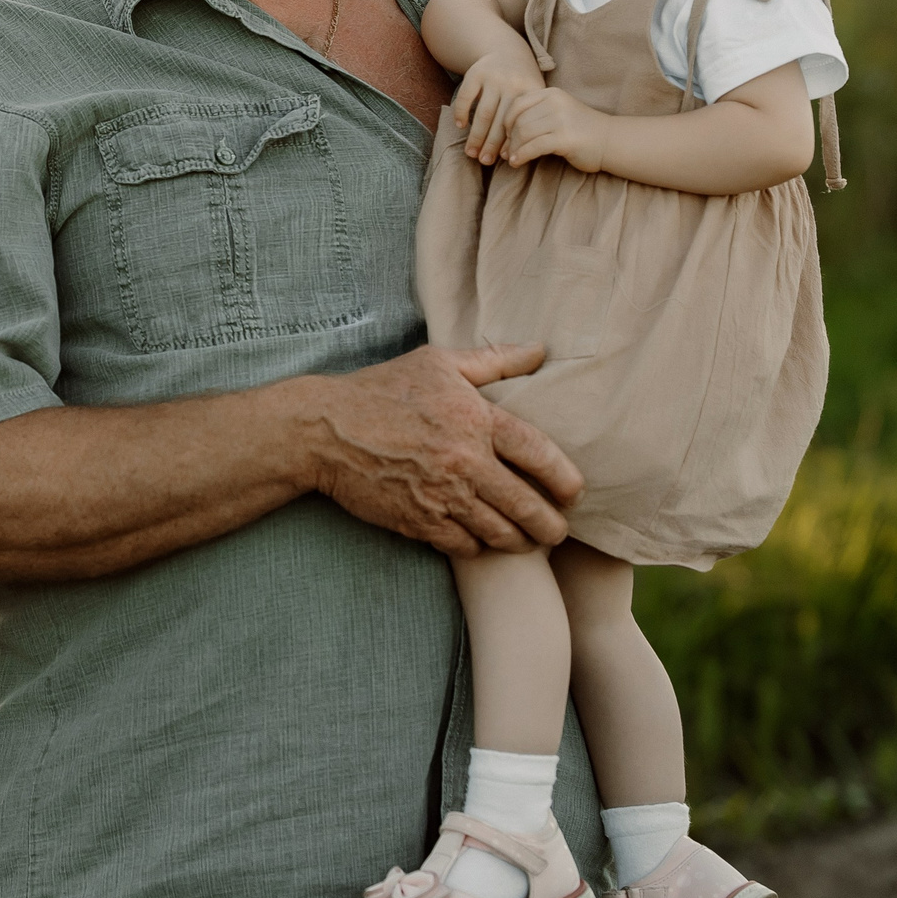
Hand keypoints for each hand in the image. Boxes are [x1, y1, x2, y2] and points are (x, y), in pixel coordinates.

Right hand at [305, 343, 580, 557]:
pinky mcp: (418, 521)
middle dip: (552, 526)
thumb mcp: (436, 363)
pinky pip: (465, 547)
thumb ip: (494, 360)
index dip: (567, 481)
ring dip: (519, 542)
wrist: (322, 430)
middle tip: (556, 530)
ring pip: (501, 534)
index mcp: (476, 419)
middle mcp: (465, 461)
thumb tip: (540, 350)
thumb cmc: (380, 391)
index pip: (542, 456)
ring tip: (524, 540)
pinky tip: (479, 539)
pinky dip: (477, 548)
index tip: (574, 492)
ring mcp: (442, 495)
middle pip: (530, 507)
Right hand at [451, 47, 546, 164]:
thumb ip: (530, 117)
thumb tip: (518, 153)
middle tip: (483, 161)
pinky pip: (466, 96)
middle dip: (490, 144)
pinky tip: (460, 126)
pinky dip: (461, 112)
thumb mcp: (533, 93)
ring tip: (470, 152)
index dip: (511, 142)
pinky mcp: (476, 73)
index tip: (504, 159)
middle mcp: (512, 84)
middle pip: (500, 121)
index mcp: (530, 92)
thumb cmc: (521, 82)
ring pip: (483, 113)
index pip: (520, 123)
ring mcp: (493, 78)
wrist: (507, 50)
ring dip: (475, 135)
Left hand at [500, 86, 610, 172]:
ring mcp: (561, 120)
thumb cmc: (580, 129)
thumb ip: (535, 114)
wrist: (611, 141)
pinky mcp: (565, 138)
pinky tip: (517, 162)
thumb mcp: (557, 112)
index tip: (507, 136)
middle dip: (509, 138)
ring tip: (512, 158)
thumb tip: (504, 132)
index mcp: (552, 94)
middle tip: (506, 151)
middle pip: (519, 121)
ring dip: (514, 149)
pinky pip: (533, 147)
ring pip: (524, 133)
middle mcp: (555, 103)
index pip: (517, 104)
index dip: (506, 121)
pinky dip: (522, 155)